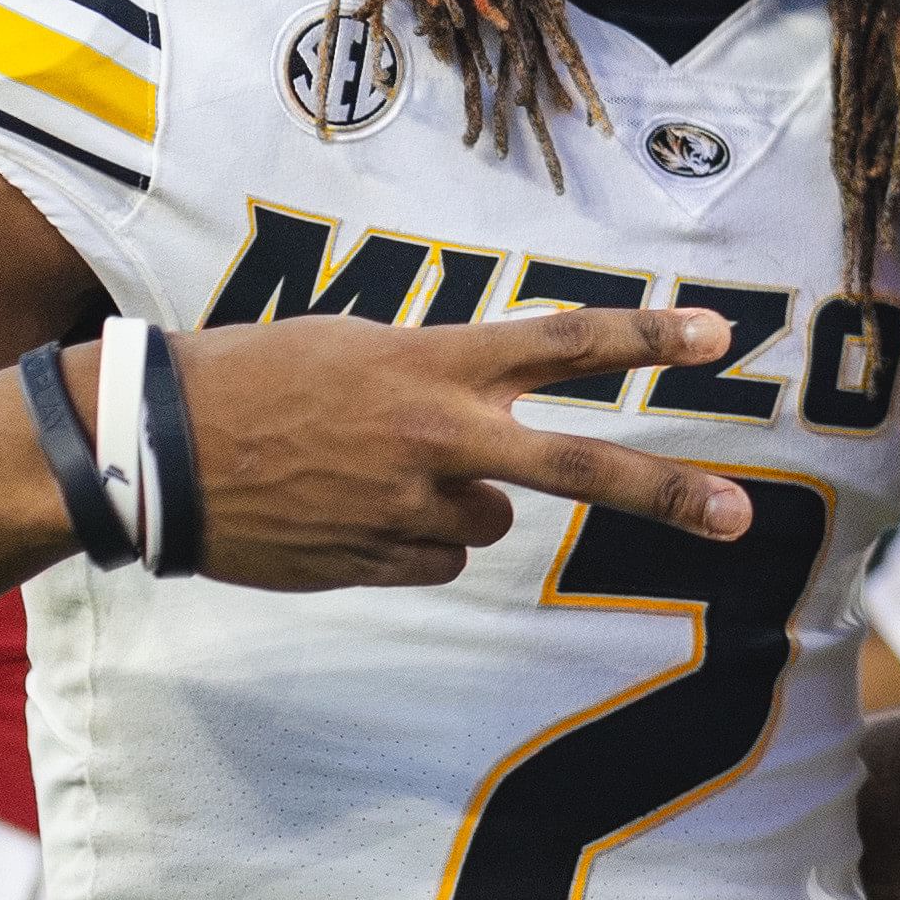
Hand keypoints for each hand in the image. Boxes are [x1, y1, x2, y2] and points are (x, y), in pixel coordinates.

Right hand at [154, 305, 755, 592]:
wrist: (160, 452)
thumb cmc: (256, 379)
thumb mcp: (359, 349)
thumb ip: (441, 383)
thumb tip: (495, 439)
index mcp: (433, 363)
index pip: (564, 342)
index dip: (646, 335)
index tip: (718, 335)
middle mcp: (439, 436)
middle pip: (580, 469)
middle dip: (667, 494)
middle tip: (739, 516)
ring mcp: (414, 509)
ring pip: (487, 520)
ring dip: (452, 502)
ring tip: (363, 472)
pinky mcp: (384, 564)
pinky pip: (434, 559)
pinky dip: (405, 541)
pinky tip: (342, 514)